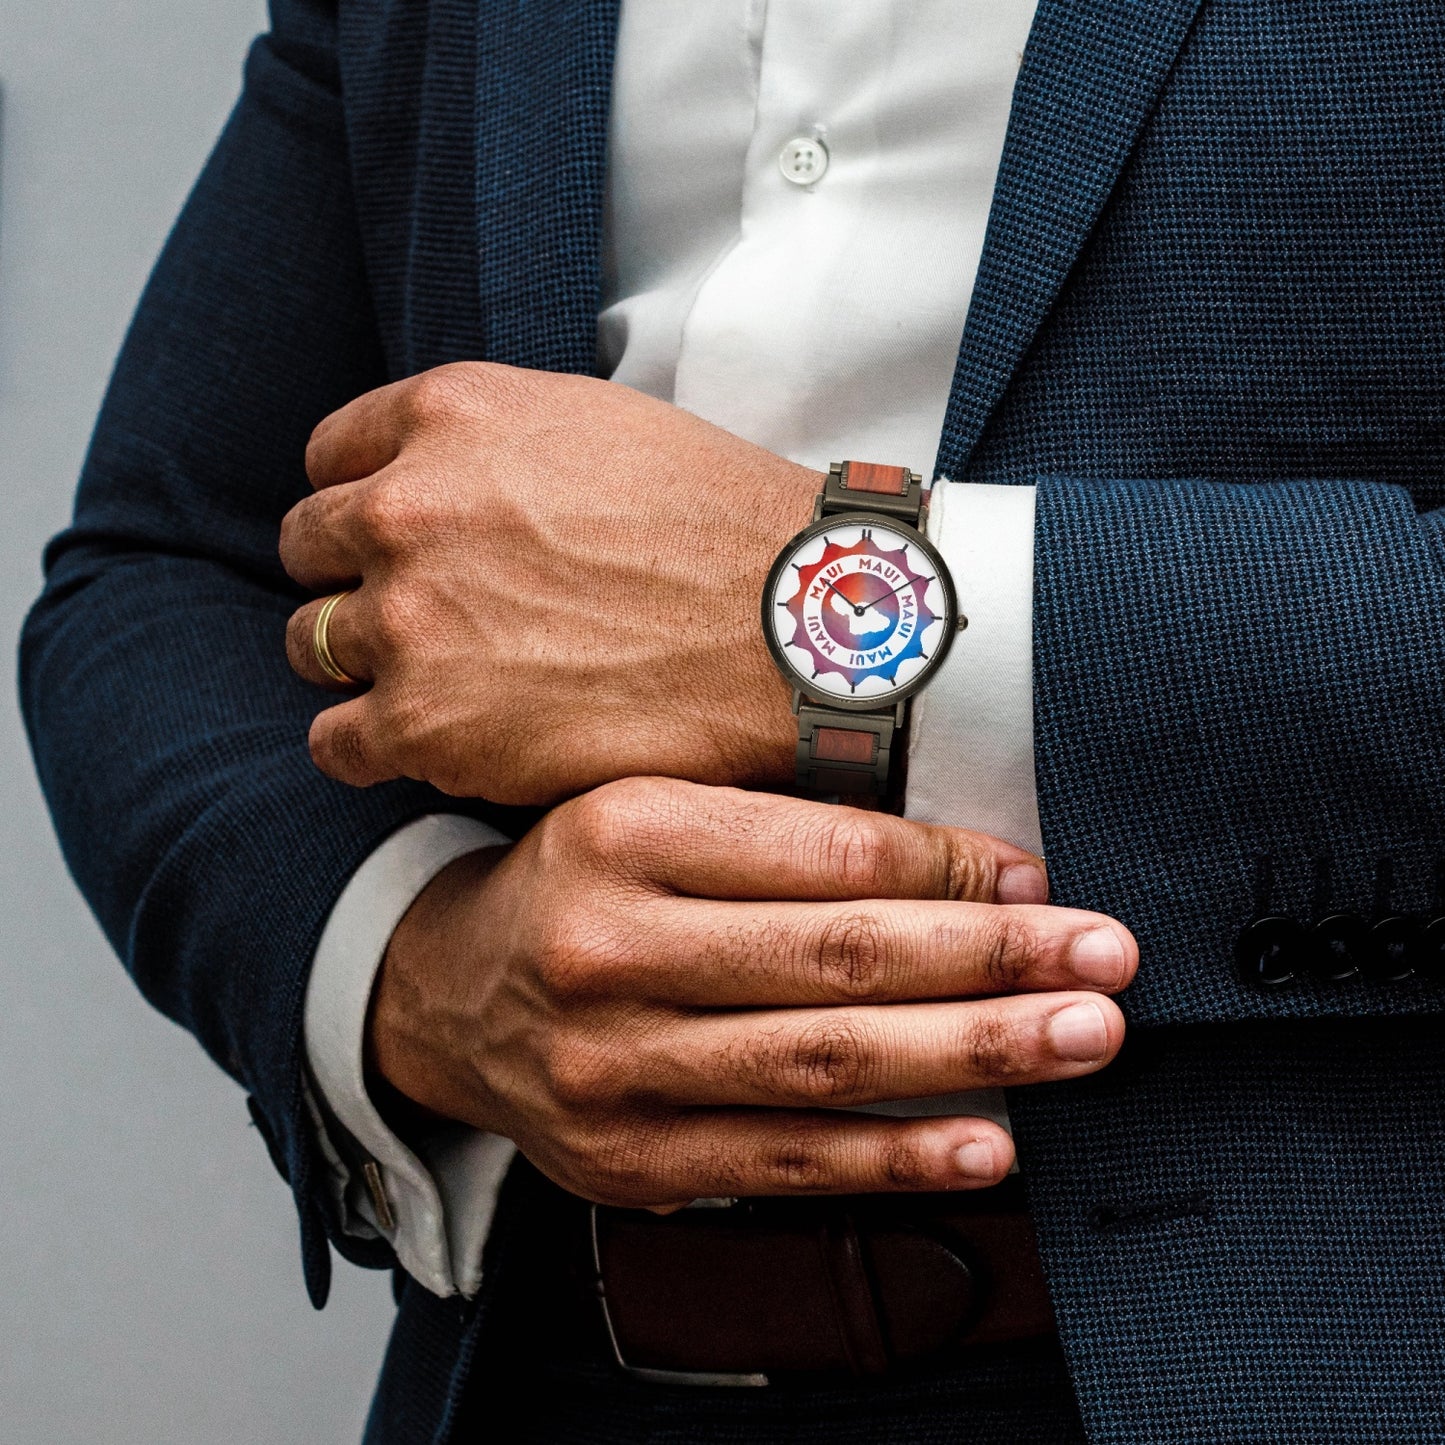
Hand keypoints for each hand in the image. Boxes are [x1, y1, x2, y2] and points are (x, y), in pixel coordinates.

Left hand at [280, 362, 816, 804]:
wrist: (794, 633)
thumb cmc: (721, 531)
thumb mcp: (597, 426)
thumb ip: (491, 443)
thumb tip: (438, 479)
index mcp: (452, 415)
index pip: (333, 459)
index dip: (365, 504)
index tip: (397, 545)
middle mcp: (408, 507)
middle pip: (311, 547)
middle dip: (356, 580)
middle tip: (420, 619)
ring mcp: (408, 619)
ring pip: (311, 644)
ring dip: (362, 663)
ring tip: (438, 684)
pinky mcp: (424, 723)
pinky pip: (334, 741)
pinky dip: (369, 744)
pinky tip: (426, 743)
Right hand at [369, 779, 1136, 1207]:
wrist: (450, 992)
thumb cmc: (577, 882)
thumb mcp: (648, 812)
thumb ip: (780, 832)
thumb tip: (964, 867)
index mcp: (622, 833)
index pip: (816, 853)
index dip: (944, 869)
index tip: (1037, 878)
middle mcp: (610, 949)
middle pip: (834, 959)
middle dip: (989, 960)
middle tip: (1105, 956)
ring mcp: (612, 1066)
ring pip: (822, 1064)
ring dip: (971, 1054)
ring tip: (1082, 1039)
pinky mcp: (626, 1157)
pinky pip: (782, 1159)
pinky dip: (894, 1155)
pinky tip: (988, 1140)